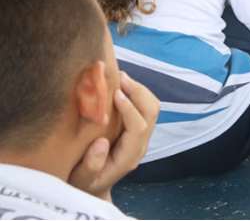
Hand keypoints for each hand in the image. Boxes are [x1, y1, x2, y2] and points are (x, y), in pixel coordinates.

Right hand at [68, 72, 159, 201]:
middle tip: (120, 76)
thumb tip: (101, 143)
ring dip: (139, 89)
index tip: (116, 93)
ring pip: (152, 107)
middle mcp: (140, 144)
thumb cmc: (84, 184)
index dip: (130, 108)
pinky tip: (120, 85)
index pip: (139, 127)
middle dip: (138, 91)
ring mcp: (141, 137)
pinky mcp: (137, 130)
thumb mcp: (82, 180)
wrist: (94, 188)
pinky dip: (136, 94)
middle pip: (152, 112)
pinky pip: (145, 107)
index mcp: (130, 156)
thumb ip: (91, 165)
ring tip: (120, 76)